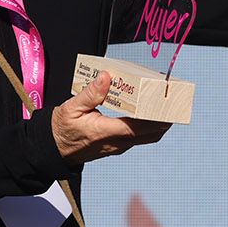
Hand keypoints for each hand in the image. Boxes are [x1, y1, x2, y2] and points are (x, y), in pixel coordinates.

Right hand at [50, 72, 171, 162]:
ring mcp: (118, 146)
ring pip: (147, 138)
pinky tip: (149, 112)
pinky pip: (140, 138)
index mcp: (105, 132)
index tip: (167, 105)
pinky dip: (149, 127)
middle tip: (173, 102)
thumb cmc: (62, 129)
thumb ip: (90, 93)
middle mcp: (116, 143)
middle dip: (165, 120)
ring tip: (165, 105)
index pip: (138, 127)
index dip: (156, 118)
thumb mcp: (71, 108)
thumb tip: (106, 77)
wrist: (54, 149)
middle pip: (150, 134)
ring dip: (159, 124)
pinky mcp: (117, 146)